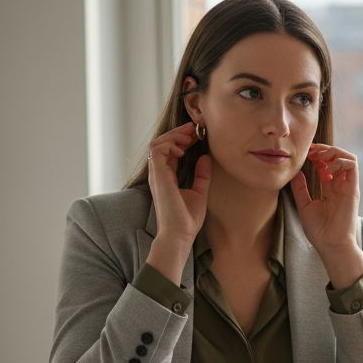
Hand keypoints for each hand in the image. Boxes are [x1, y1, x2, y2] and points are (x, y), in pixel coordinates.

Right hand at [146, 122, 211, 245]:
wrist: (180, 234)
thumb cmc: (187, 219)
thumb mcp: (199, 192)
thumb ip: (202, 175)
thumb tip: (205, 157)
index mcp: (167, 177)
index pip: (170, 151)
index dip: (182, 140)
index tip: (197, 135)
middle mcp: (159, 174)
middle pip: (162, 144)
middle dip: (178, 133)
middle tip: (194, 128)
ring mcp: (156, 174)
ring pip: (157, 144)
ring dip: (173, 135)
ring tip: (189, 135)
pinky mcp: (157, 176)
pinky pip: (156, 151)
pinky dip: (169, 144)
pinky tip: (183, 148)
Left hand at [293, 143, 359, 254]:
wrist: (331, 244)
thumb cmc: (319, 230)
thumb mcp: (304, 205)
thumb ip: (300, 188)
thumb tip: (296, 172)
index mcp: (330, 188)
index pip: (327, 164)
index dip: (317, 155)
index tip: (305, 155)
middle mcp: (340, 185)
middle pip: (338, 157)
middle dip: (325, 149)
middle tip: (312, 151)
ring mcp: (347, 186)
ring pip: (348, 158)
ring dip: (334, 152)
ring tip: (320, 157)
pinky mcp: (352, 189)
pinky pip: (352, 166)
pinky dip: (340, 161)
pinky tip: (327, 168)